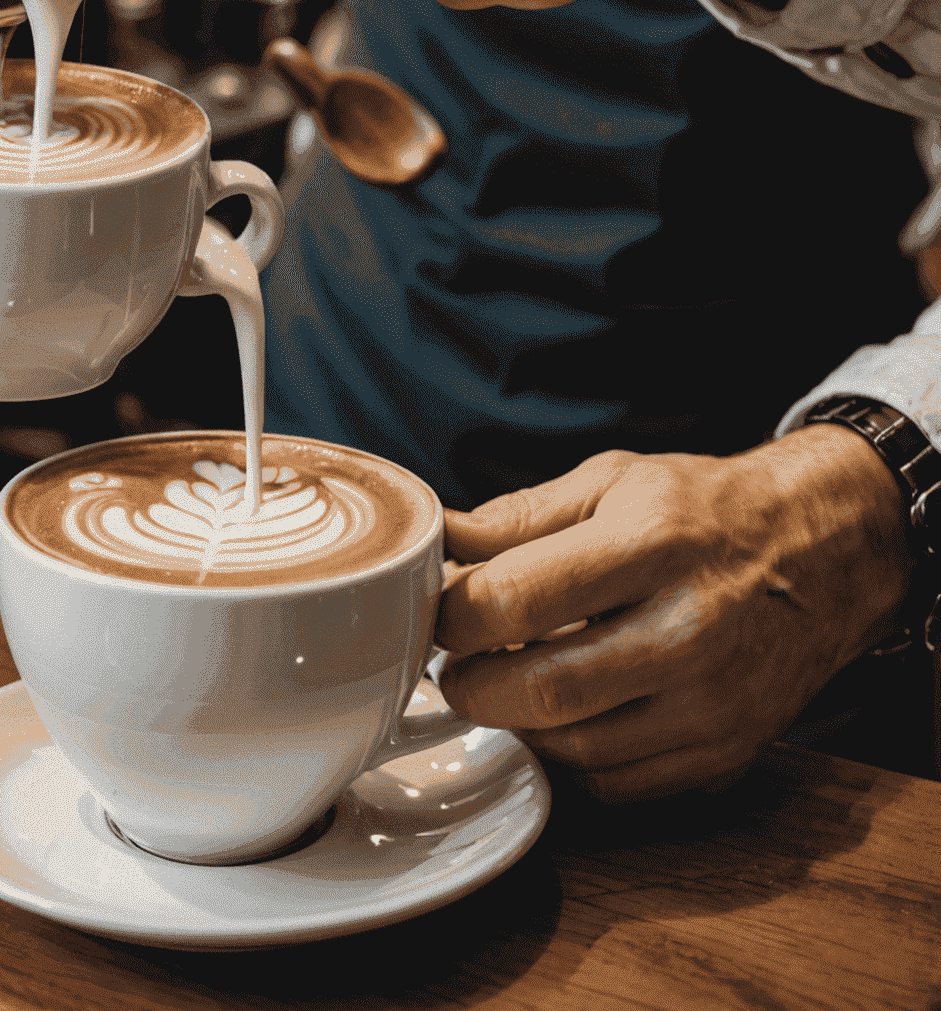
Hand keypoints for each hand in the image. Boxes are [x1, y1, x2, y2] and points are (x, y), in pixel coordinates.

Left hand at [433, 426, 911, 800]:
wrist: (826, 553)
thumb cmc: (705, 510)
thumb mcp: (611, 482)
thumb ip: (516, 517)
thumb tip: (438, 540)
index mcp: (653, 544)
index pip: (518, 599)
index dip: (454, 615)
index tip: (437, 611)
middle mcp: (690, 629)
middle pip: (542, 688)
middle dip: (470, 684)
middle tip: (453, 664)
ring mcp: (714, 702)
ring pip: (575, 747)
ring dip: (516, 722)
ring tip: (502, 680)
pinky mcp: (726, 753)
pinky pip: (618, 782)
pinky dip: (569, 756)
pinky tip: (560, 713)